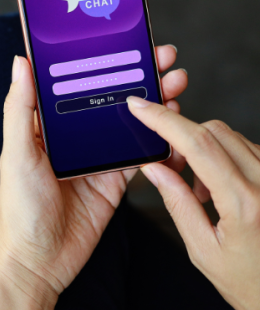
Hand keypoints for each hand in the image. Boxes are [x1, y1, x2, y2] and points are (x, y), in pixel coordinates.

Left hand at [0, 45, 187, 309]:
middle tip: (162, 58)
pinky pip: (141, 154)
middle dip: (136, 75)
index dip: (99, 59)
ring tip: (174, 84)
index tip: (122, 41)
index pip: (75, 81)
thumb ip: (19, 108)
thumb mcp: (16, 152)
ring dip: (152, 102)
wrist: (40, 258)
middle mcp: (73, 136)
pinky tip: (172, 126)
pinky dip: (158, 140)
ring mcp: (96, 156)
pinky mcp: (114, 179)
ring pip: (129, 121)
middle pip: (109, 96)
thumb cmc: (19, 206)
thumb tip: (20, 62)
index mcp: (47, 124)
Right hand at [128, 98, 259, 309]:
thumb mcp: (203, 250)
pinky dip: (223, 157)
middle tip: (170, 166)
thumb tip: (155, 168)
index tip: (140, 107)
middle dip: (182, 138)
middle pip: (214, 131)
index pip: (198, 143)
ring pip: (230, 136)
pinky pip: (247, 148)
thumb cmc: (251, 282)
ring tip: (200, 190)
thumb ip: (177, 203)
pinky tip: (220, 188)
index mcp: (244, 203)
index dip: (163, 121)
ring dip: (203, 149)